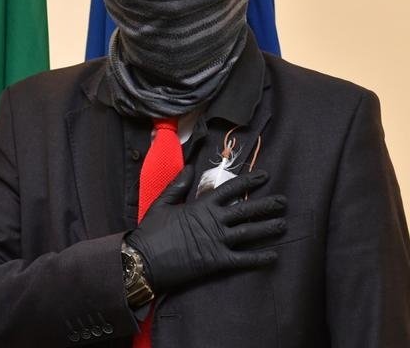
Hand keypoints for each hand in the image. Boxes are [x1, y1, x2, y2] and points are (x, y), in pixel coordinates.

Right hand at [126, 165, 286, 293]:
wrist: (144, 259)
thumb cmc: (151, 231)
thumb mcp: (163, 203)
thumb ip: (178, 185)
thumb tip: (191, 167)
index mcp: (201, 206)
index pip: (230, 189)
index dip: (249, 181)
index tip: (265, 176)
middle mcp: (213, 221)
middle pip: (246, 210)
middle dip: (267, 205)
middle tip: (283, 201)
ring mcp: (217, 241)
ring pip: (249, 233)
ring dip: (268, 228)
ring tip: (283, 224)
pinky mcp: (216, 261)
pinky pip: (243, 259)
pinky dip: (260, 258)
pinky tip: (274, 255)